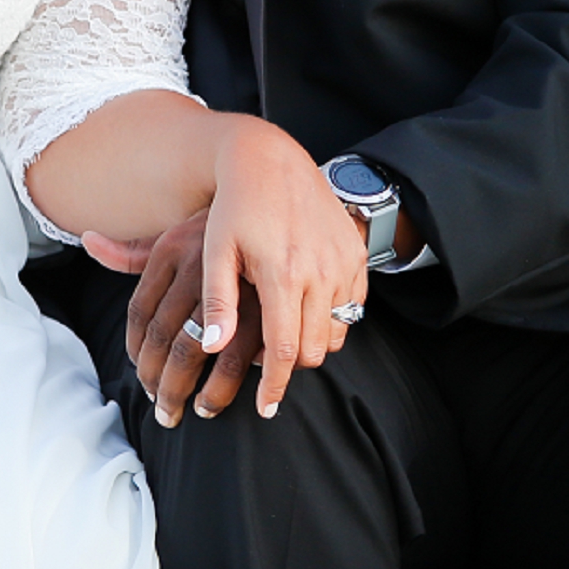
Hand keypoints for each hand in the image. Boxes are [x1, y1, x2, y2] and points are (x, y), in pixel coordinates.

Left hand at [81, 117, 366, 423]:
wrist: (272, 158)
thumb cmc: (235, 205)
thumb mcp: (216, 249)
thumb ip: (218, 299)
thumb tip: (212, 347)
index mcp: (283, 273)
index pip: (286, 350)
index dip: (276, 387)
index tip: (266, 409)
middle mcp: (320, 271)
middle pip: (315, 349)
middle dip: (292, 365)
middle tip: (266, 361)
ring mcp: (343, 262)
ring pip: (336, 332)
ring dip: (312, 341)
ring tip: (281, 330)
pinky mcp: (356, 254)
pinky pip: (352, 306)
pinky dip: (331, 317)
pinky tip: (303, 305)